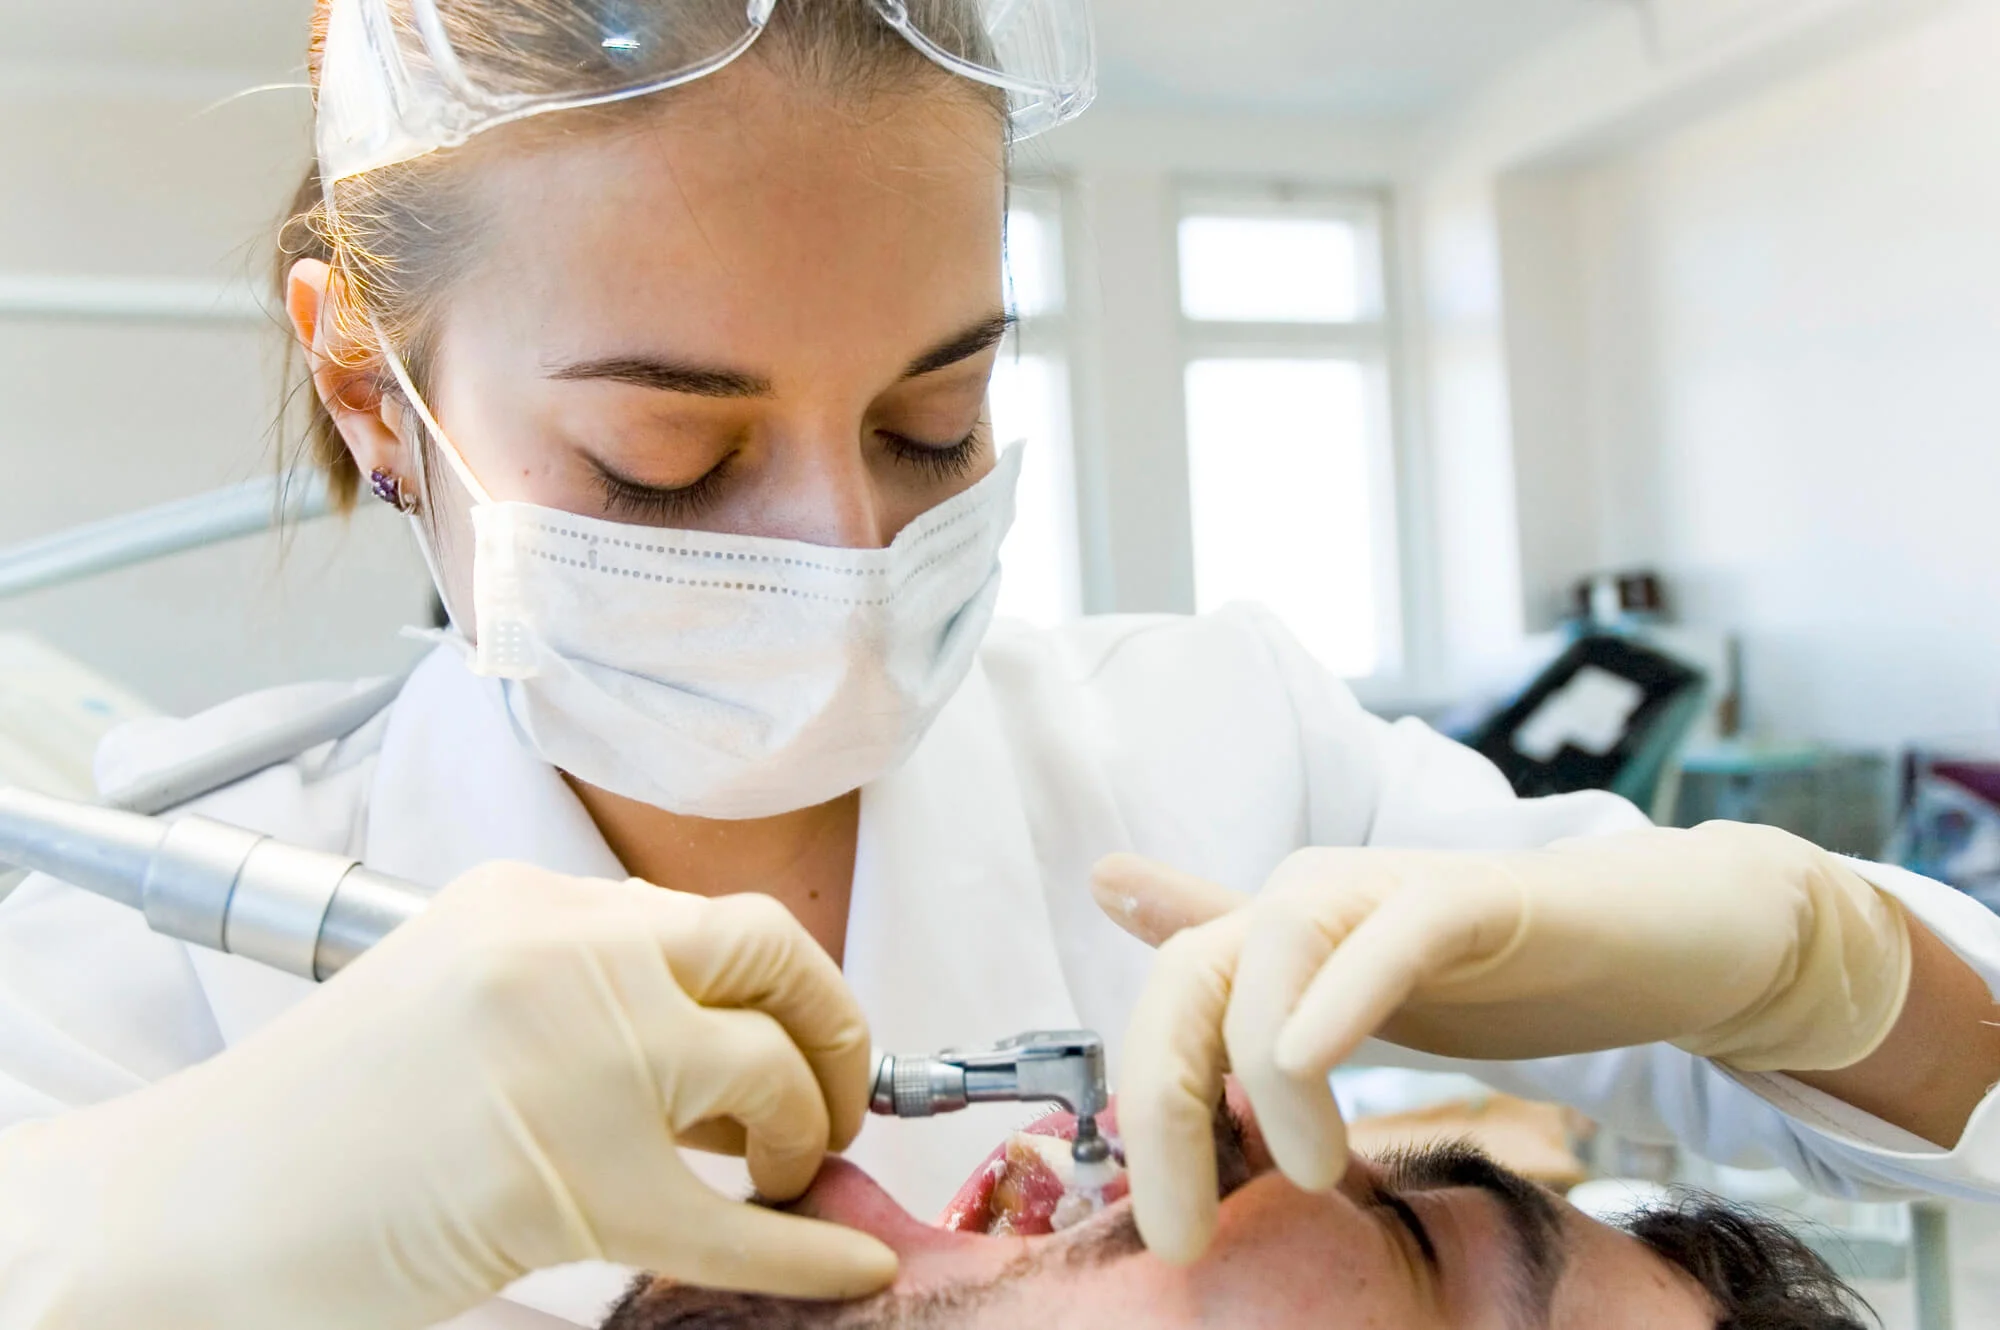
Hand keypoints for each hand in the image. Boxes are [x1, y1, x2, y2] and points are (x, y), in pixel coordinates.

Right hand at [0, 864, 895, 1328]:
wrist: (185, 1212)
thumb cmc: (319, 1122)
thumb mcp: (457, 995)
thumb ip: (586, 994)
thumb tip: (739, 1051)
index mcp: (525, 899)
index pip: (707, 921)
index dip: (783, 990)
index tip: (802, 1041)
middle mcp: (557, 953)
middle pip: (766, 956)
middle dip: (835, 1028)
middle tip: (838, 1100)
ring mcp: (567, 1060)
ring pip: (763, 1076)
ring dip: (806, 1134)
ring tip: (787, 1176)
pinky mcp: (564, 1182)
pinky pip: (732, 1222)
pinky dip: (807, 1250)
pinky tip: (845, 1264)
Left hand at [1093, 823, 1911, 1262]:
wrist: (1658, 934)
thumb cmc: (1498, 970)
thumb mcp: (1350, 998)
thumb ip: (1241, 970)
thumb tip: (1106, 883)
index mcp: (1275, 937)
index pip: (1165, 1010)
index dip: (1142, 1113)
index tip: (1166, 1232)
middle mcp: (1313, 897)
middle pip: (1189, 977)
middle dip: (1163, 1105)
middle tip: (1186, 1233)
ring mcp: (1392, 889)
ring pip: (1280, 940)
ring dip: (1270, 1064)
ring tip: (1308, 1171)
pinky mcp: (1479, 896)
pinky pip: (1398, 931)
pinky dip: (1345, 989)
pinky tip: (1309, 1056)